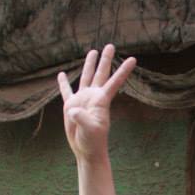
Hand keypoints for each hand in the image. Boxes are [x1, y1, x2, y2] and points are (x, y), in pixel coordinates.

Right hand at [57, 45, 136, 162]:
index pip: (114, 82)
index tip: (134, 59)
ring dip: (89, 64)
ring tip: (93, 51)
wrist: (86, 150)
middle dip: (106, 59)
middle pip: (101, 73)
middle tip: (111, 45)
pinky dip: (63, 83)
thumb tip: (73, 110)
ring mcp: (82, 100)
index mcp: (101, 100)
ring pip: (86, 77)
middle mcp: (93, 97)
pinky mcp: (71, 106)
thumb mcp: (89, 130)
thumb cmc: (92, 142)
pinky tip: (61, 74)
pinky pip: (66, 91)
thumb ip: (82, 119)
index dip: (123, 70)